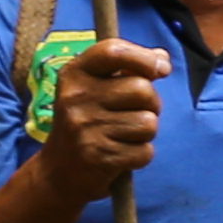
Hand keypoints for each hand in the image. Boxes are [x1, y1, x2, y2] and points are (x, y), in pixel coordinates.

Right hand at [39, 39, 170, 199]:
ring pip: (149, 122)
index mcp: (74, 74)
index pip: (114, 51)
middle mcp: (75, 98)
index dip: (145, 58)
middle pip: (142, 89)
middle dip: (152, 103)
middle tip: (135, 113)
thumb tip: (162, 58)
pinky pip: (145, 151)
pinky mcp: (98, 156)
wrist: (60, 172)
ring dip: (146, 132)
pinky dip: (141, 155)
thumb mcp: (95, 89)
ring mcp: (84, 128)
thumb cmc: (88, 123)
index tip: (161, 69)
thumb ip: (128, 69)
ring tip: (124, 135)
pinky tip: (121, 155)